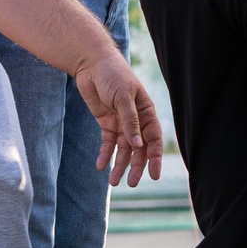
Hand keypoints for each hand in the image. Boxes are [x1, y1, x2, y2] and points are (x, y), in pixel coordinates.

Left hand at [74, 52, 163, 185]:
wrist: (92, 64)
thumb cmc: (113, 75)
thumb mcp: (123, 97)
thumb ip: (130, 121)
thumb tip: (137, 145)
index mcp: (146, 112)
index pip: (153, 138)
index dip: (154, 157)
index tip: (154, 175)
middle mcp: (136, 120)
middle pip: (138, 148)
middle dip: (135, 166)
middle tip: (130, 183)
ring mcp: (121, 122)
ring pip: (122, 149)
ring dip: (118, 164)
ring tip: (113, 181)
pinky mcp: (106, 123)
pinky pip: (108, 143)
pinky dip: (104, 154)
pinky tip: (100, 166)